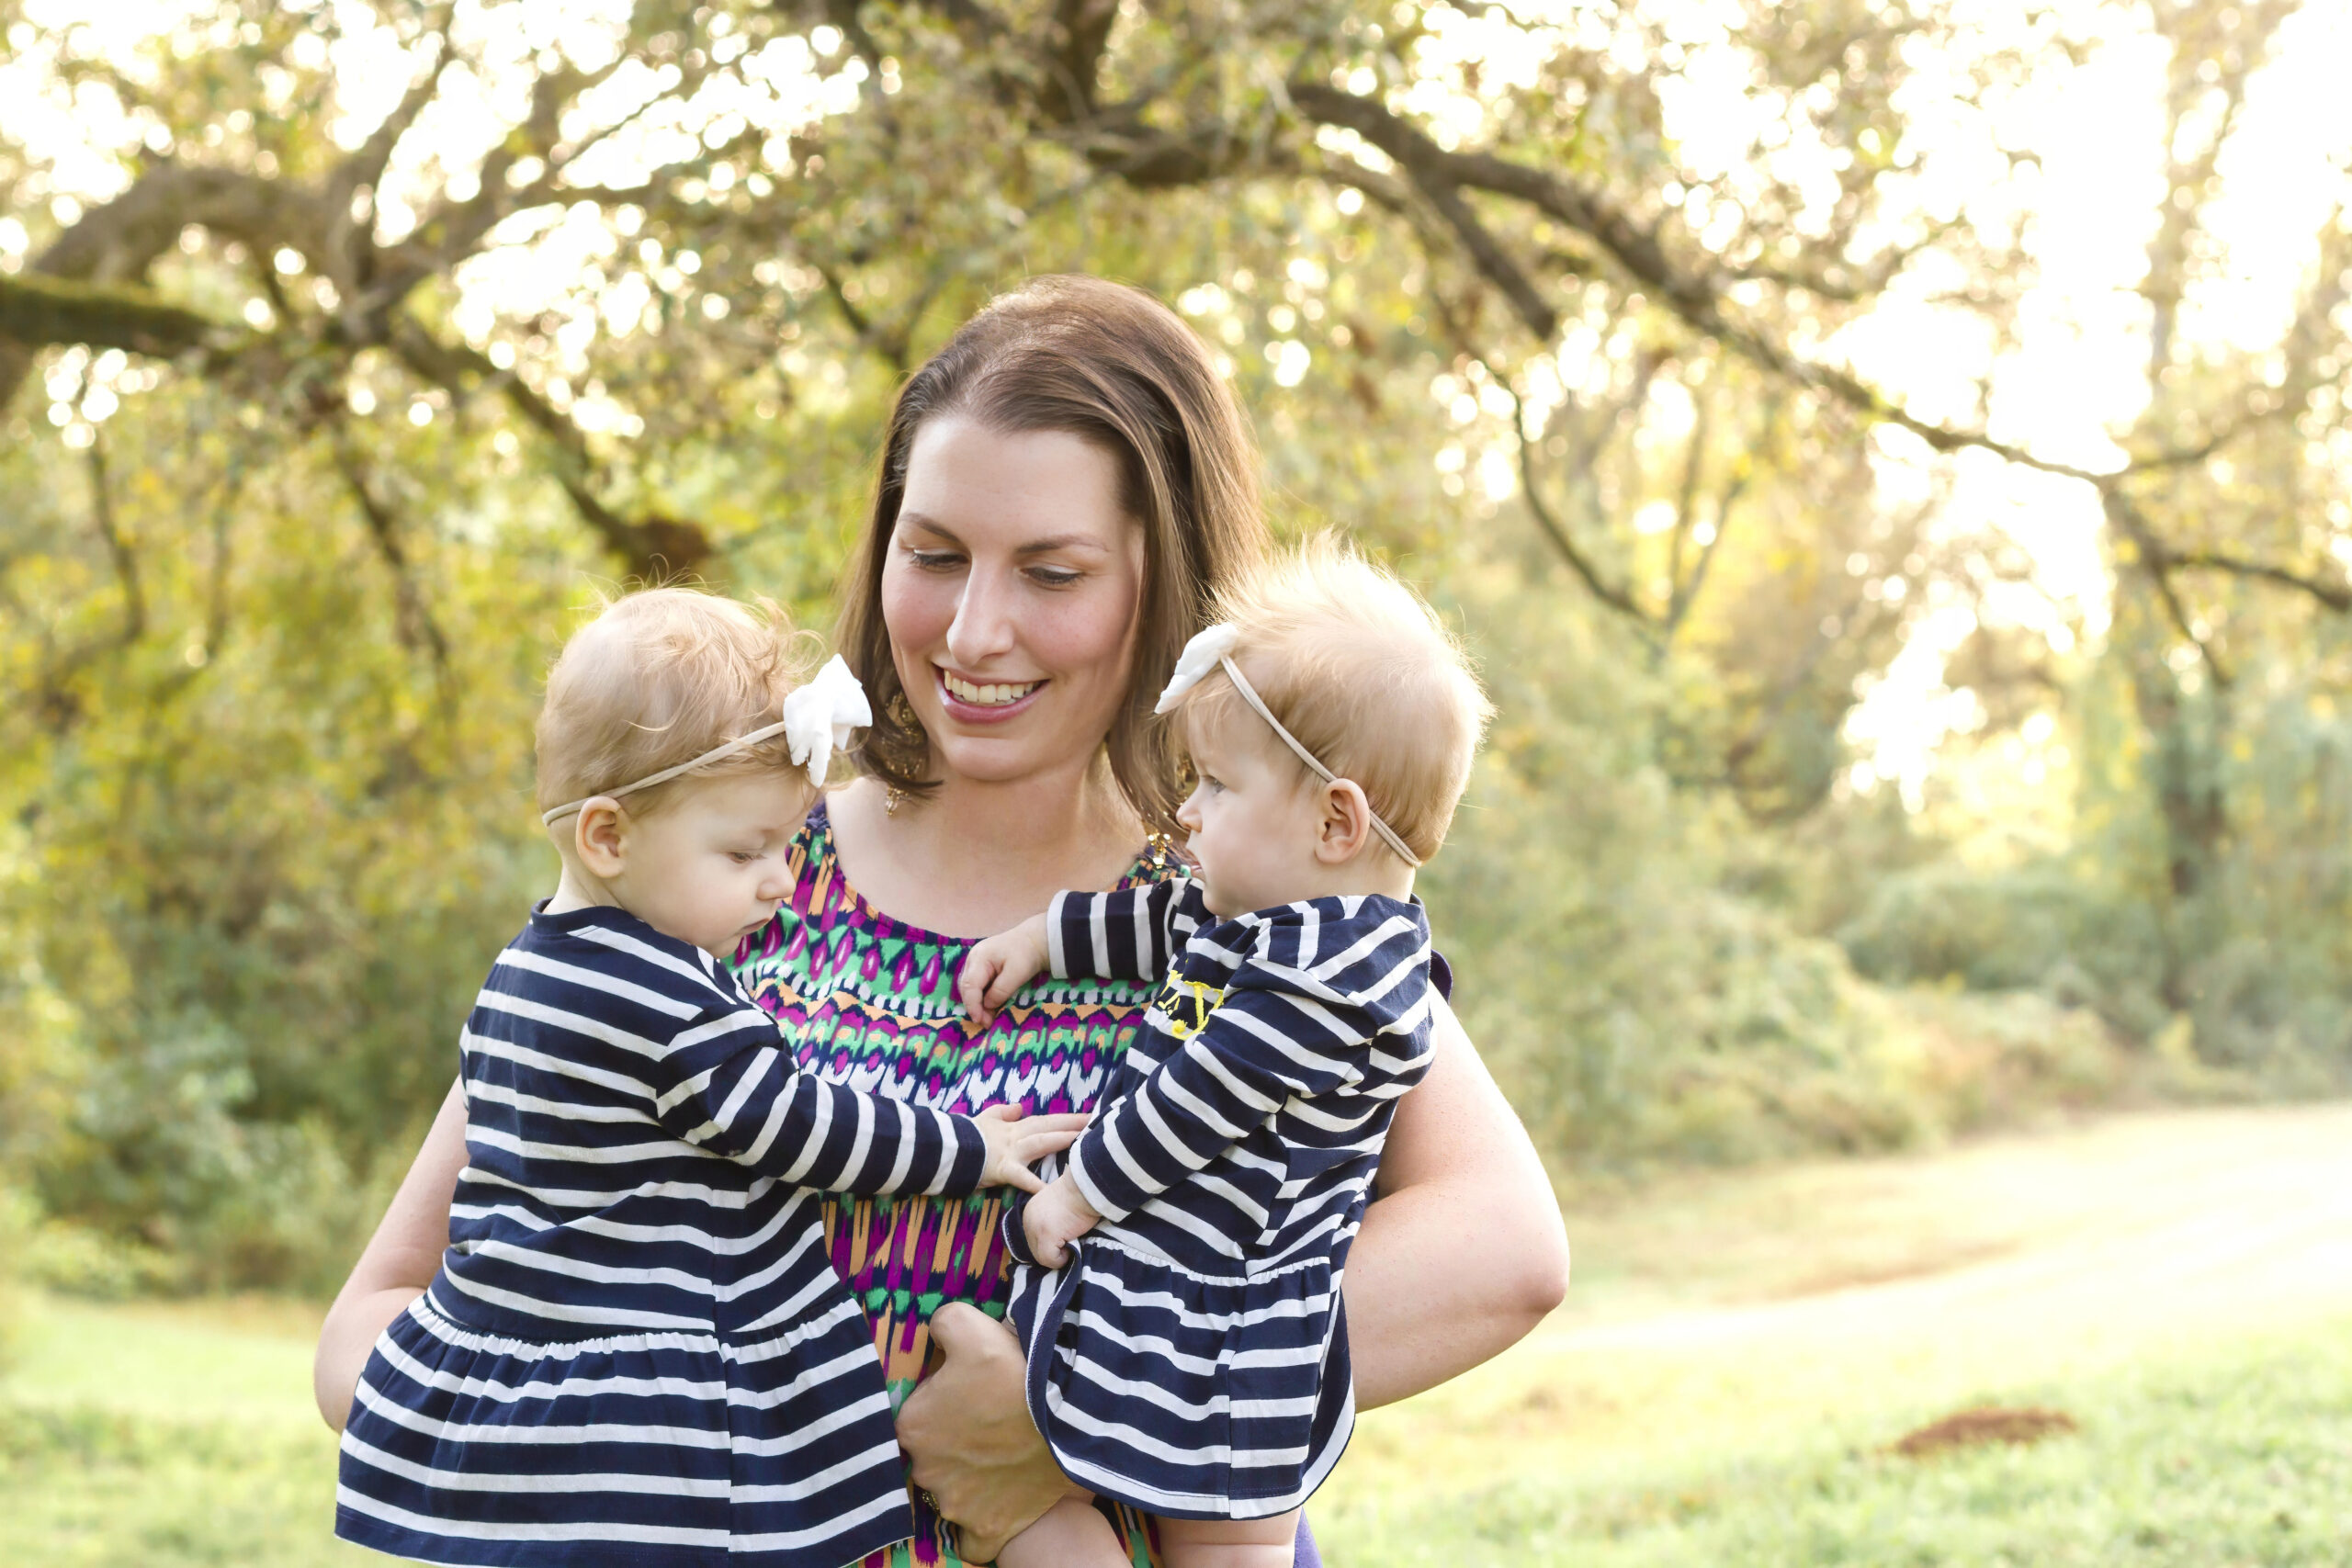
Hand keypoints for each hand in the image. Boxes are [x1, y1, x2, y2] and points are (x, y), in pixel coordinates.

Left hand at [898, 1302, 1081, 1561]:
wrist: (1068, 1420)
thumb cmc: (1015, 1371)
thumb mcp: (969, 1324)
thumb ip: (940, 1323)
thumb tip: (935, 1331)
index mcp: (912, 1424)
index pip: (917, 1414)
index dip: (943, 1403)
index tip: (969, 1395)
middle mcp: (924, 1471)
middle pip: (932, 1456)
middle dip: (955, 1443)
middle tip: (991, 1424)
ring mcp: (955, 1506)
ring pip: (952, 1494)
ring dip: (970, 1481)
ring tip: (1005, 1457)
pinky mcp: (986, 1530)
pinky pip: (973, 1541)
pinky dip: (981, 1528)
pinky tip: (996, 1505)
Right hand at [959, 916, 1052, 1026]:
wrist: (1033, 940)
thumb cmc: (1026, 954)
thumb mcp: (1017, 973)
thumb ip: (1000, 991)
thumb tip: (987, 1006)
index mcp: (979, 958)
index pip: (969, 986)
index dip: (973, 1005)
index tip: (980, 1020)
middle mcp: (972, 959)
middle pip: (966, 988)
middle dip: (974, 1007)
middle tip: (986, 1023)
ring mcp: (975, 962)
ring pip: (969, 988)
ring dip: (977, 1004)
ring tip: (988, 1018)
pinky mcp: (980, 967)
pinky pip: (975, 985)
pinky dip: (980, 997)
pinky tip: (989, 1007)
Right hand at [973, 1105, 1089, 1192]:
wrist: (948, 1147)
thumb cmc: (967, 1135)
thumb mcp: (986, 1118)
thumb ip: (1004, 1112)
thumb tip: (1019, 1106)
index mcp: (1015, 1127)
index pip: (1047, 1120)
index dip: (1068, 1118)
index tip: (1089, 1116)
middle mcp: (1016, 1136)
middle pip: (1049, 1127)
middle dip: (1073, 1125)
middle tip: (1096, 1123)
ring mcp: (1010, 1151)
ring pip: (1040, 1143)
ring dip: (1062, 1140)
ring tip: (1083, 1142)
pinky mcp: (1002, 1169)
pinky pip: (1021, 1177)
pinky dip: (1036, 1184)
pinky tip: (1051, 1191)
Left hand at [1021, 1174, 1101, 1268]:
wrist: (1086, 1186)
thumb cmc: (1079, 1193)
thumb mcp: (1057, 1205)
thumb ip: (1051, 1219)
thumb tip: (1057, 1240)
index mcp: (1030, 1212)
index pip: (1034, 1239)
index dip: (1050, 1243)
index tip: (1065, 1236)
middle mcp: (1028, 1221)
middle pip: (1035, 1250)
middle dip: (1053, 1251)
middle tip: (1071, 1241)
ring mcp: (1035, 1229)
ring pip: (1042, 1258)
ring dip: (1059, 1255)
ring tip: (1073, 1241)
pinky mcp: (1046, 1236)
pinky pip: (1051, 1260)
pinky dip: (1063, 1259)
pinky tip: (1073, 1244)